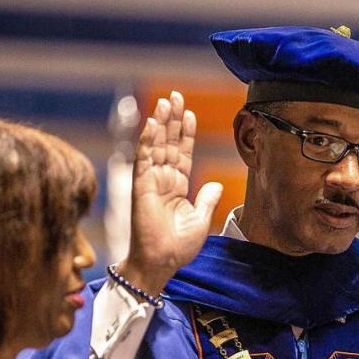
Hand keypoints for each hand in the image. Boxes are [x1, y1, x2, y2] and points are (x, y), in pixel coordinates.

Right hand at [118, 90, 222, 295]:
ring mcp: (151, 182)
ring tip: (166, 101)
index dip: (186, 133)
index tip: (190, 113)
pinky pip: (144, 160)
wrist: (161, 262)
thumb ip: (207, 199)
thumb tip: (216, 183)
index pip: (182, 153)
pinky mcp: (141, 187)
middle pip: (169, 143)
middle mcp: (163, 180)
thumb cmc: (178, 246)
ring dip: (161, 123)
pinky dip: (148, 141)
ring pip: (156, 146)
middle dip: (173, 119)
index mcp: (178, 186)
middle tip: (176, 96)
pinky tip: (152, 124)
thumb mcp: (201, 220)